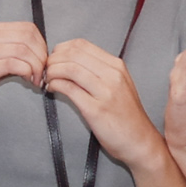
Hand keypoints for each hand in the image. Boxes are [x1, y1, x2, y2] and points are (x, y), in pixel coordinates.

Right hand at [0, 19, 49, 118]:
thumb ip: (7, 51)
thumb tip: (36, 57)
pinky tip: (28, 81)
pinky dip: (27, 72)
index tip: (41, 62)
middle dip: (42, 56)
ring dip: (36, 67)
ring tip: (35, 80)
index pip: (27, 28)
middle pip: (28, 36)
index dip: (41, 45)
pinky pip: (14, 63)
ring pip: (23, 50)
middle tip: (42, 73)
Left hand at [40, 36, 168, 169]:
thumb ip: (98, 71)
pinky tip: (52, 89)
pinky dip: (55, 85)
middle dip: (53, 60)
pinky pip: (69, 88)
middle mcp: (112, 75)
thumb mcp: (118, 85)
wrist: (140, 142)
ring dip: (51, 72)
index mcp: (116, 66)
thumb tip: (69, 61)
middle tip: (46, 70)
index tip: (54, 59)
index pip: (81, 44)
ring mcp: (105, 92)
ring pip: (69, 68)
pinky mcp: (96, 109)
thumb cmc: (125, 115)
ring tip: (48, 80)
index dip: (61, 49)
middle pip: (72, 54)